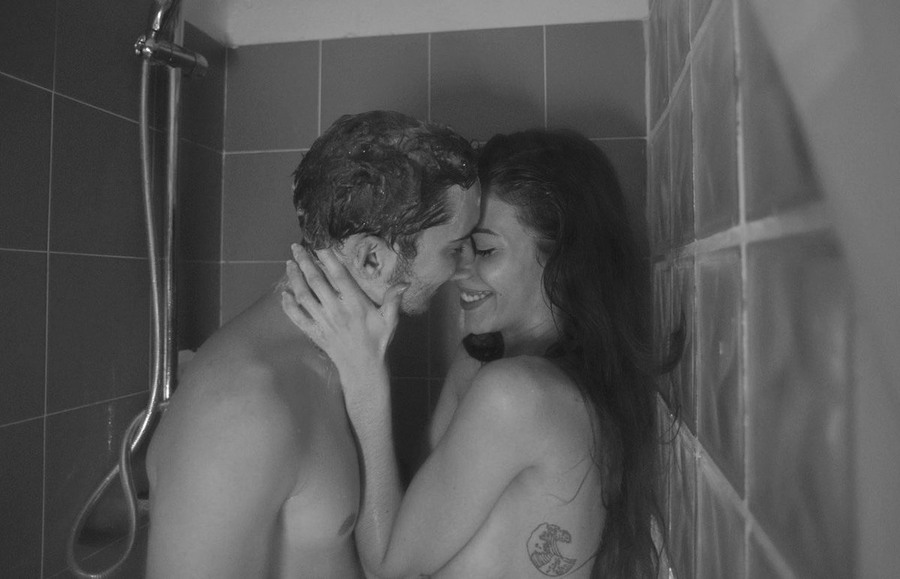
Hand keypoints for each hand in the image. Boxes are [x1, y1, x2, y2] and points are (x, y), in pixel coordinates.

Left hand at [280, 243, 407, 380]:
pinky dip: (288, 305)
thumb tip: (404, 282)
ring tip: (289, 264)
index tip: (318, 243)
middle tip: (295, 247)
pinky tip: (284, 294)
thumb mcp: (390, 320)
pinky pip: (297, 317)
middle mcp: (336, 310)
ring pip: (304, 296)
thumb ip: (393, 300)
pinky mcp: (315, 333)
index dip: (328, 258)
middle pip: (316, 281)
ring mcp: (323, 322)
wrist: (363, 369)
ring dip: (294, 279)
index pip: (339, 276)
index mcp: (355, 304)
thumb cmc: (378, 342)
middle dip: (304, 262)